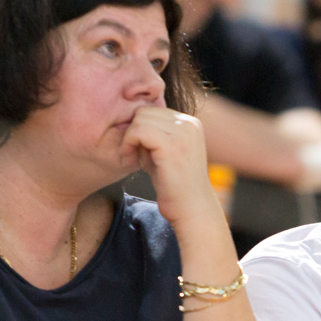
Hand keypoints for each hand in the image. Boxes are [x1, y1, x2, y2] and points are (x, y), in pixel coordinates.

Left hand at [121, 107, 220, 231]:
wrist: (192, 210)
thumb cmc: (175, 187)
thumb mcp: (166, 154)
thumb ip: (153, 135)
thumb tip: (128, 120)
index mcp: (190, 123)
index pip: (153, 110)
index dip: (138, 128)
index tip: (135, 151)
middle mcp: (189, 124)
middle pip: (144, 111)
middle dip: (132, 132)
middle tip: (130, 155)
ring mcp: (183, 133)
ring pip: (140, 119)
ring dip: (128, 139)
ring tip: (130, 159)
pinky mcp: (172, 145)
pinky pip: (138, 131)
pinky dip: (128, 144)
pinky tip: (129, 161)